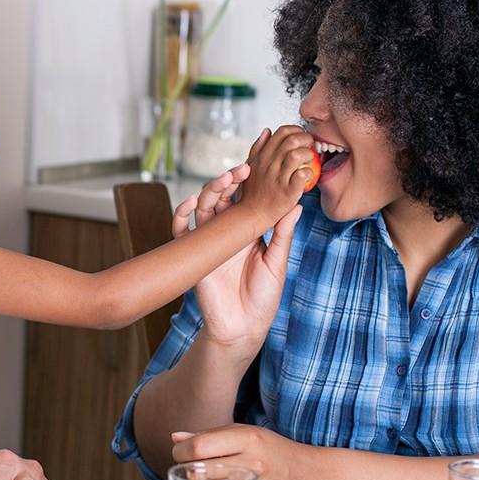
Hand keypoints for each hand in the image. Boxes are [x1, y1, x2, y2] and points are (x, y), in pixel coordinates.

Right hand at [171, 131, 304, 351]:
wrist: (243, 329)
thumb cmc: (263, 298)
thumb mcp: (278, 262)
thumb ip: (282, 233)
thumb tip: (297, 202)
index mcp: (248, 229)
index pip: (249, 195)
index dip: (254, 173)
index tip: (262, 150)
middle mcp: (227, 231)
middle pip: (225, 195)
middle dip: (232, 178)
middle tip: (244, 168)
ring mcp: (209, 241)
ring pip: (205, 206)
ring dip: (213, 190)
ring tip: (228, 180)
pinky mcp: (194, 255)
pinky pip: (182, 230)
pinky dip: (182, 215)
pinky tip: (191, 203)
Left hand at [172, 425, 305, 479]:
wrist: (307, 478)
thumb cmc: (270, 451)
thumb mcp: (244, 433)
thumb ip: (208, 435)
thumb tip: (175, 438)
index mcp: (248, 439)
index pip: (198, 448)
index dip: (181, 452)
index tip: (180, 454)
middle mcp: (253, 465)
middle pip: (199, 473)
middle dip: (187, 471)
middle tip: (190, 469)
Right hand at [239, 124, 314, 216]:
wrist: (252, 215)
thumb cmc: (252, 192)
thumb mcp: (250, 165)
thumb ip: (258, 147)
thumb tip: (267, 130)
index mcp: (262, 156)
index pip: (282, 132)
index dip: (296, 130)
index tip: (301, 137)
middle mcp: (269, 165)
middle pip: (292, 140)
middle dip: (307, 139)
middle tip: (310, 146)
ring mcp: (278, 178)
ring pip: (297, 155)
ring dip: (309, 154)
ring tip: (310, 160)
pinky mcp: (287, 192)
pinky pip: (303, 175)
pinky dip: (310, 173)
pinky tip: (309, 176)